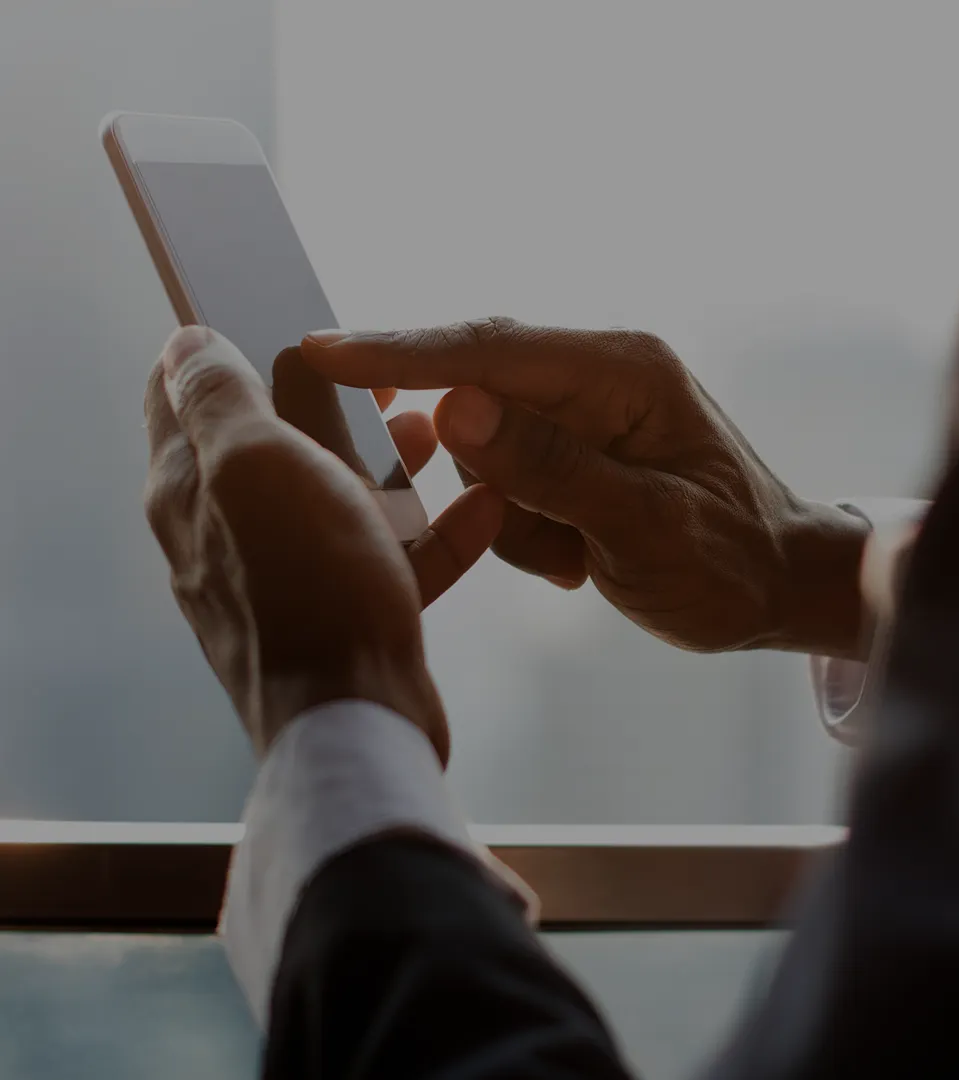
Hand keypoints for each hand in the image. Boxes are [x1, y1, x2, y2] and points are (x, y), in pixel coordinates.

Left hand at [143, 327, 505, 761]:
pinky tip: (481, 510)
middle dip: (329, 401)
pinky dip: (435, 532)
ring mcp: (288, 575)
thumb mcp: (258, 464)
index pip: (179, 393)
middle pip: (272, 441)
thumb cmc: (308, 588)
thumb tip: (188, 342)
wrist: (357, 718)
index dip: (224, 345)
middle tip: (385, 377)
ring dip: (388, 459)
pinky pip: (391, 557)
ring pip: (337, 496)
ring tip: (437, 433)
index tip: (282, 319)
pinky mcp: (345, 612)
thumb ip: (221, 397)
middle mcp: (227, 532)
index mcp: (191, 488)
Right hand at [300, 318, 871, 657]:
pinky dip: (525, 534)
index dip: (399, 351)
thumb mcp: (645, 526)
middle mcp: (596, 378)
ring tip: (577, 557)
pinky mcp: (568, 455)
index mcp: (622, 371)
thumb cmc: (732, 561)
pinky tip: (581, 563)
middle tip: (505, 516)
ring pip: (479, 452)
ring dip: (510, 518)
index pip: (489, 347)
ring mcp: (579, 416)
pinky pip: (500, 487)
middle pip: (472, 391)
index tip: (316, 351)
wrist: (779, 592)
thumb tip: (455, 409)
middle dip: (470, 464)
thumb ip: (552, 469)